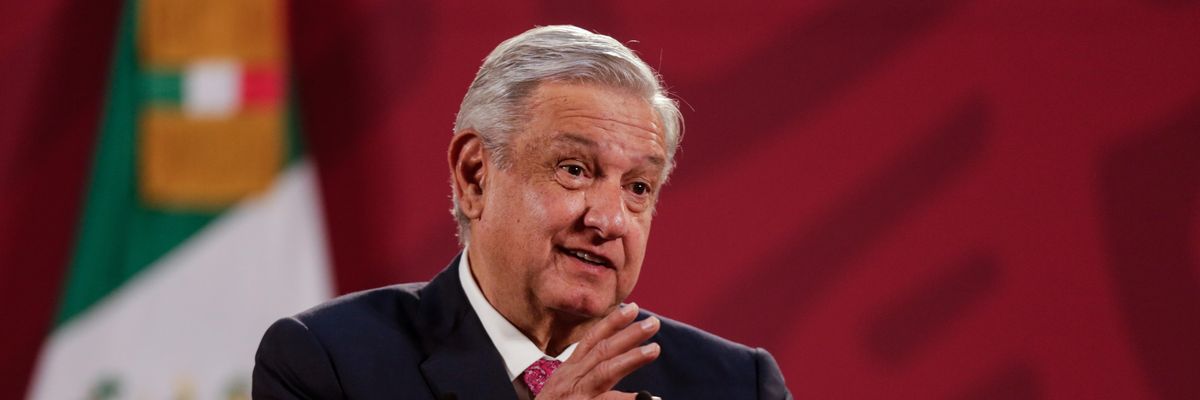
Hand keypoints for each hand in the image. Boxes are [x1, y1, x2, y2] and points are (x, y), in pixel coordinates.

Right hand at [536, 303, 660, 398]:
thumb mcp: (562, 390)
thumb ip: (583, 378)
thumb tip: (608, 366)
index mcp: (567, 373)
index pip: (590, 341)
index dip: (611, 323)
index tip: (631, 308)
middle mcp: (569, 380)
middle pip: (601, 351)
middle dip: (628, 334)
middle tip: (653, 323)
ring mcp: (575, 396)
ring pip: (604, 372)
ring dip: (631, 358)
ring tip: (654, 349)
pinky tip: (648, 399)